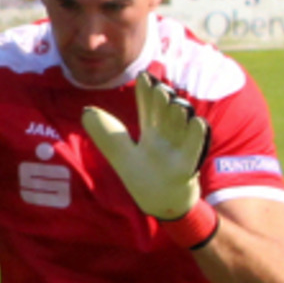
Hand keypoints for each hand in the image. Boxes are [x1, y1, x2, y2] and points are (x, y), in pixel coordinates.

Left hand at [79, 75, 208, 219]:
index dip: (146, 92)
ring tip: (176, 103)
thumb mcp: (121, 157)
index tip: (144, 76)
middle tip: (160, 89)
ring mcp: (178, 150)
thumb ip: (106, 135)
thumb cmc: (145, 180)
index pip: (148, 107)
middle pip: (164, 113)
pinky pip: (194, 148)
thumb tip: (87, 111)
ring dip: (179, 113)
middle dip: (163, 100)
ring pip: (181, 125)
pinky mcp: (187, 167)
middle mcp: (166, 138)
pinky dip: (196, 135)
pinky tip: (197, 122)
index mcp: (150, 133)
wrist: (163, 206)